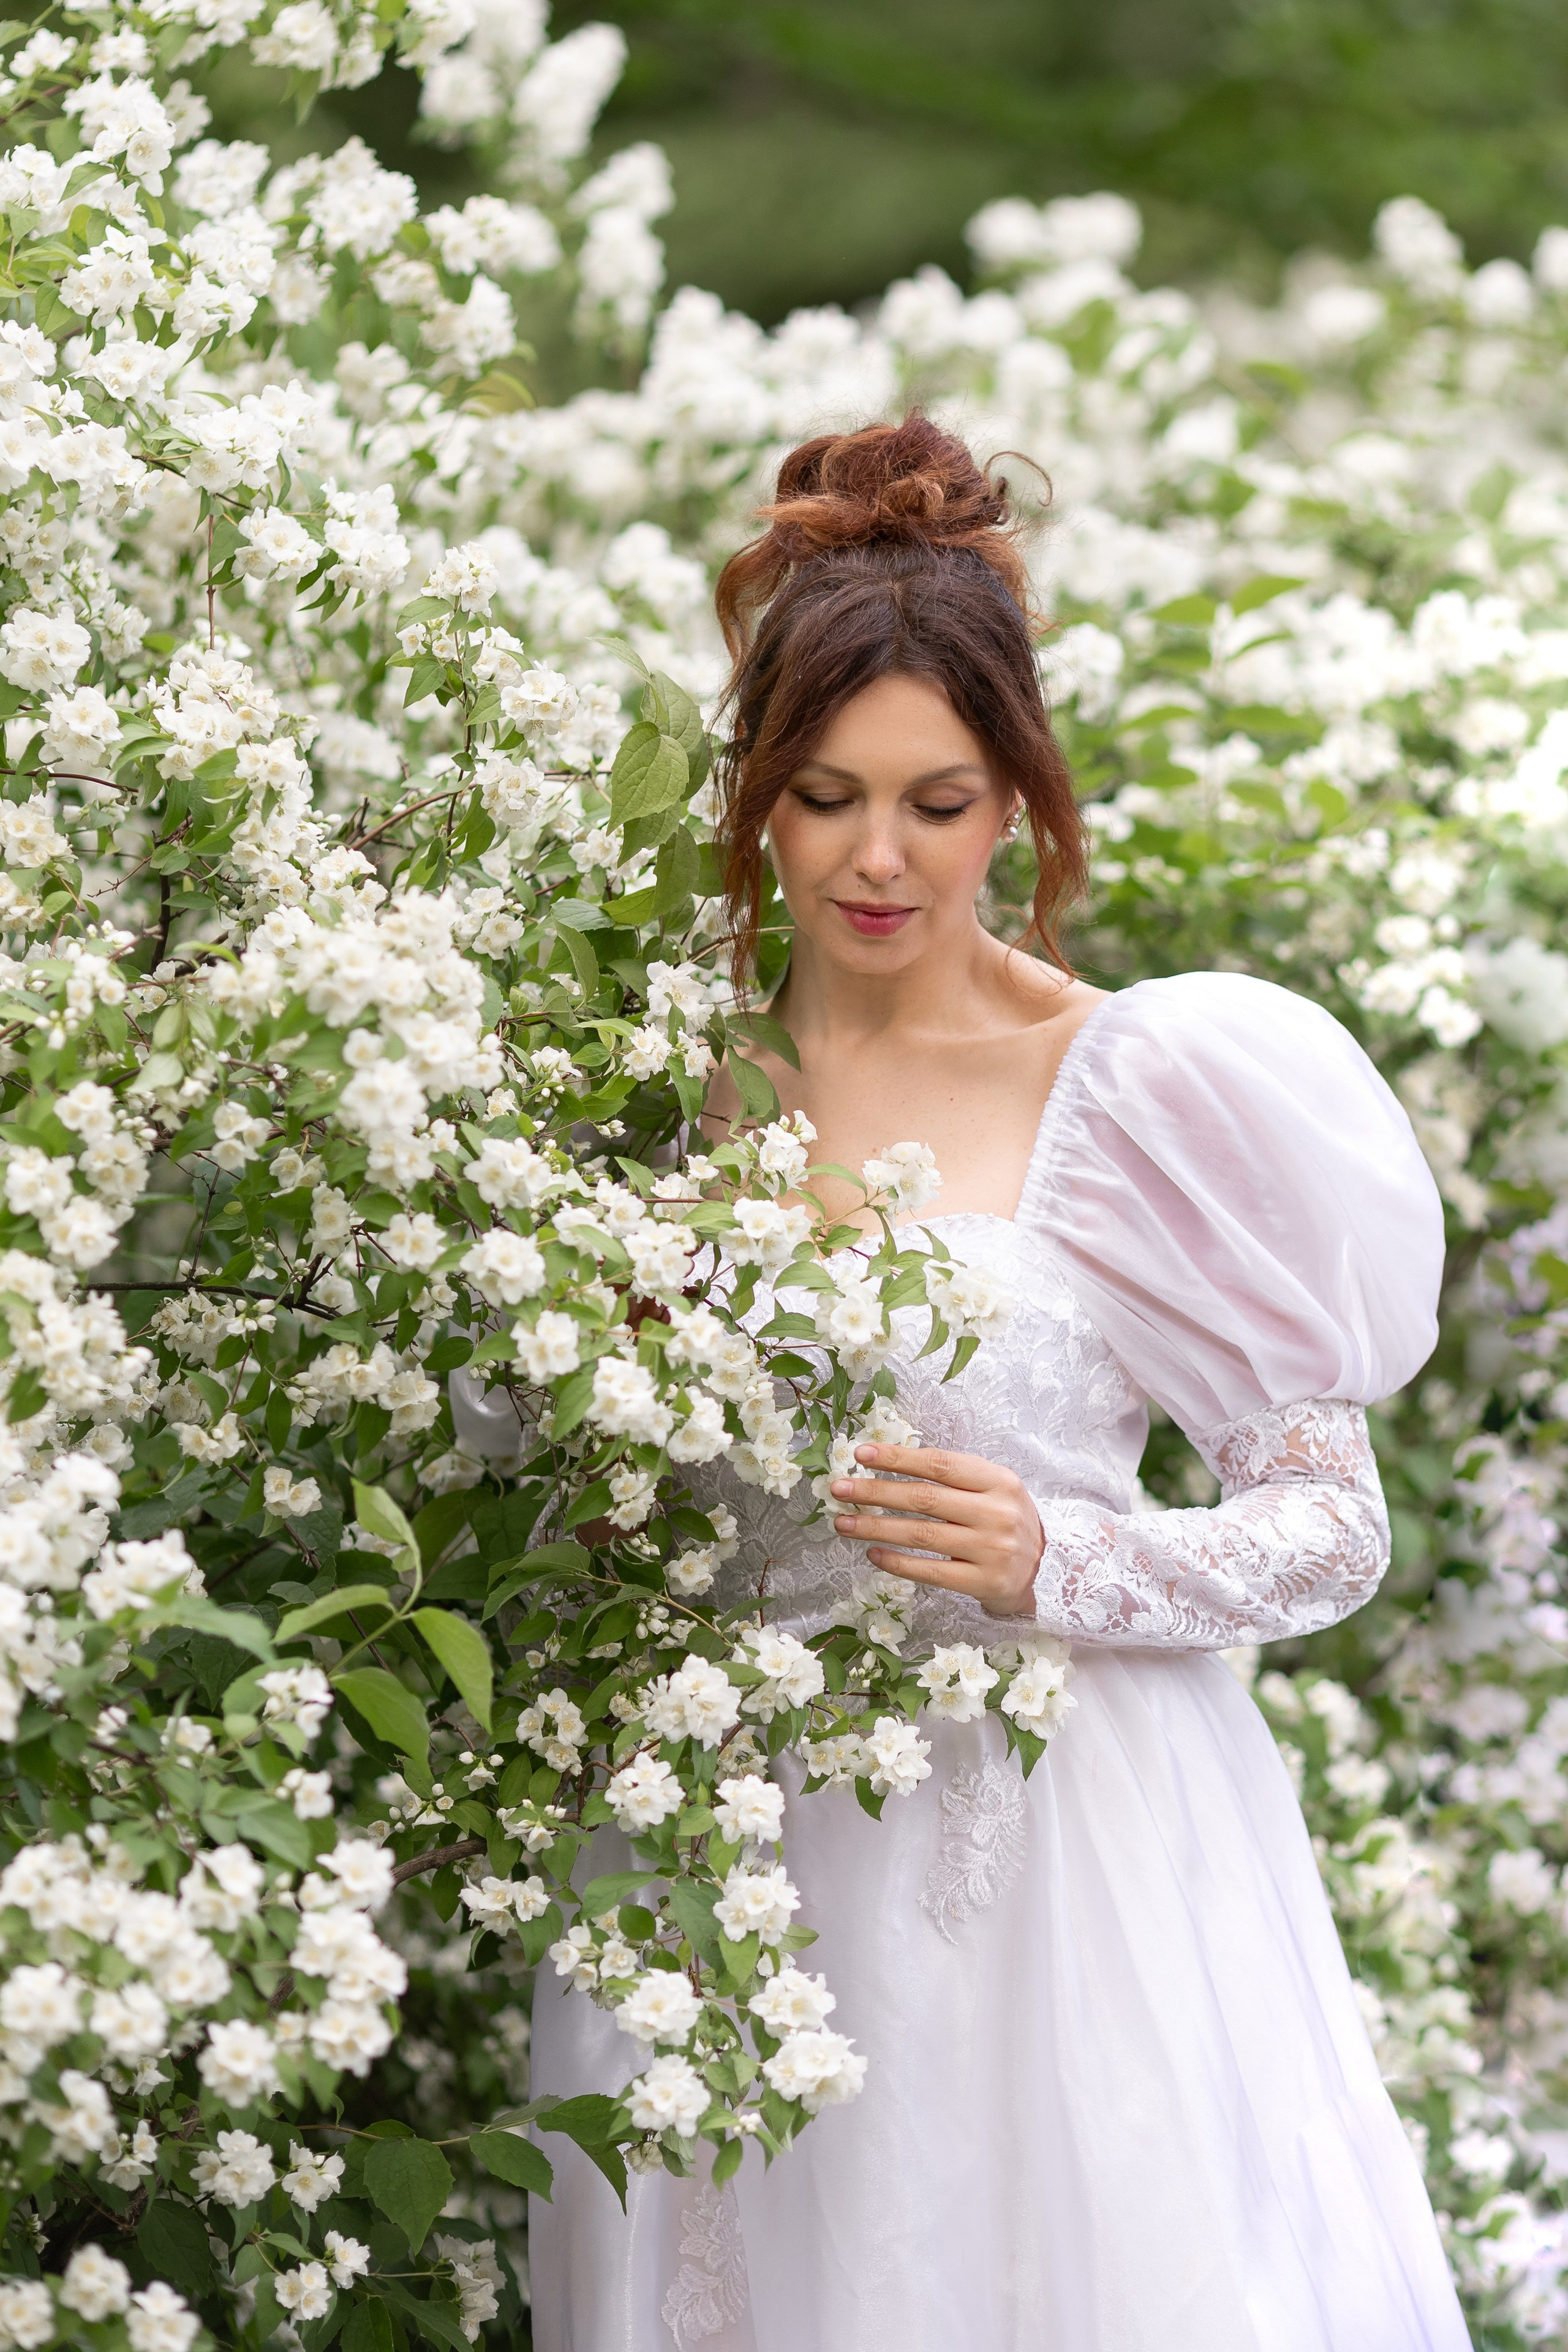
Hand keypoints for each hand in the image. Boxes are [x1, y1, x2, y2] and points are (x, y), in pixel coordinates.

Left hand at [830, 1444, 1044, 1618]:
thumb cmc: (1005, 1522)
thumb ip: (952, 1477)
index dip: (898, 1458)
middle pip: (925, 1499)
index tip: (861, 1454)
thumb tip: (887, 1464)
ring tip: (843, 1523)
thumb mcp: (993, 1489)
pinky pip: (930, 1571)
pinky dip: (897, 1562)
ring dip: (876, 1527)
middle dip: (875, 1492)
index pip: (940, 1464)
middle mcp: (997, 1513)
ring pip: (921, 1535)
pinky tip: (872, 1553)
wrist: (1045, 1572)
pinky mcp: (984, 1583)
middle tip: (839, 1489)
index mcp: (999, 1480)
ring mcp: (991, 1550)